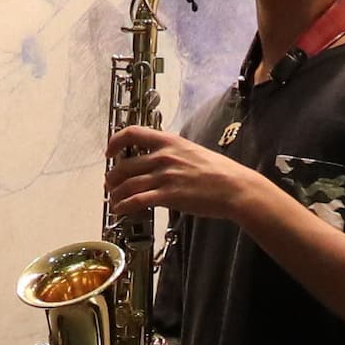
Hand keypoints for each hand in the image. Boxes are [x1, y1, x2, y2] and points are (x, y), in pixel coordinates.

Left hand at [104, 126, 262, 224]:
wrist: (235, 188)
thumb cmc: (219, 171)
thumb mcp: (192, 151)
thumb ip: (172, 153)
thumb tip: (157, 159)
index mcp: (169, 141)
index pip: (132, 133)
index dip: (115, 142)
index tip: (110, 152)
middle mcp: (163, 156)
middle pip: (124, 164)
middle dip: (112, 177)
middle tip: (110, 185)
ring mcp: (165, 176)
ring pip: (127, 184)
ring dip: (115, 194)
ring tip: (114, 201)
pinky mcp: (168, 196)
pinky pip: (137, 201)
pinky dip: (124, 206)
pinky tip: (120, 211)